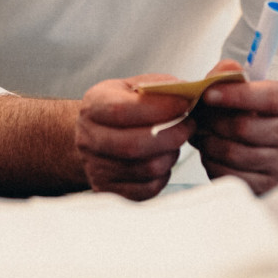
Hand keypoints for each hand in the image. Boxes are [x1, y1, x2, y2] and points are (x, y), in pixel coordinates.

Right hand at [75, 73, 196, 200]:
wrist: (93, 137)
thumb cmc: (118, 109)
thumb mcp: (130, 88)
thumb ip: (156, 86)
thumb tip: (184, 91)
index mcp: (93, 107)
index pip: (122, 110)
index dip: (159, 108)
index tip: (184, 104)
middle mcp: (89, 139)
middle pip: (135, 145)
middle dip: (171, 134)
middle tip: (189, 125)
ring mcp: (97, 168)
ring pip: (147, 168)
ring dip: (170, 154)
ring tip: (174, 142)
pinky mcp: (109, 190)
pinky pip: (148, 188)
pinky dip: (163, 174)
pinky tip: (162, 159)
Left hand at [190, 60, 277, 194]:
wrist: (276, 146)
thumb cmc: (256, 111)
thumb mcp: (250, 86)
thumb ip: (232, 74)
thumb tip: (220, 74)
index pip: (270, 99)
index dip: (236, 95)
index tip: (208, 94)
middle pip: (245, 127)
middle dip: (212, 120)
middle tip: (196, 114)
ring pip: (233, 152)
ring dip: (208, 141)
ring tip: (200, 131)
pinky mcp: (266, 184)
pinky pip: (228, 174)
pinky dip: (211, 161)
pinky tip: (209, 150)